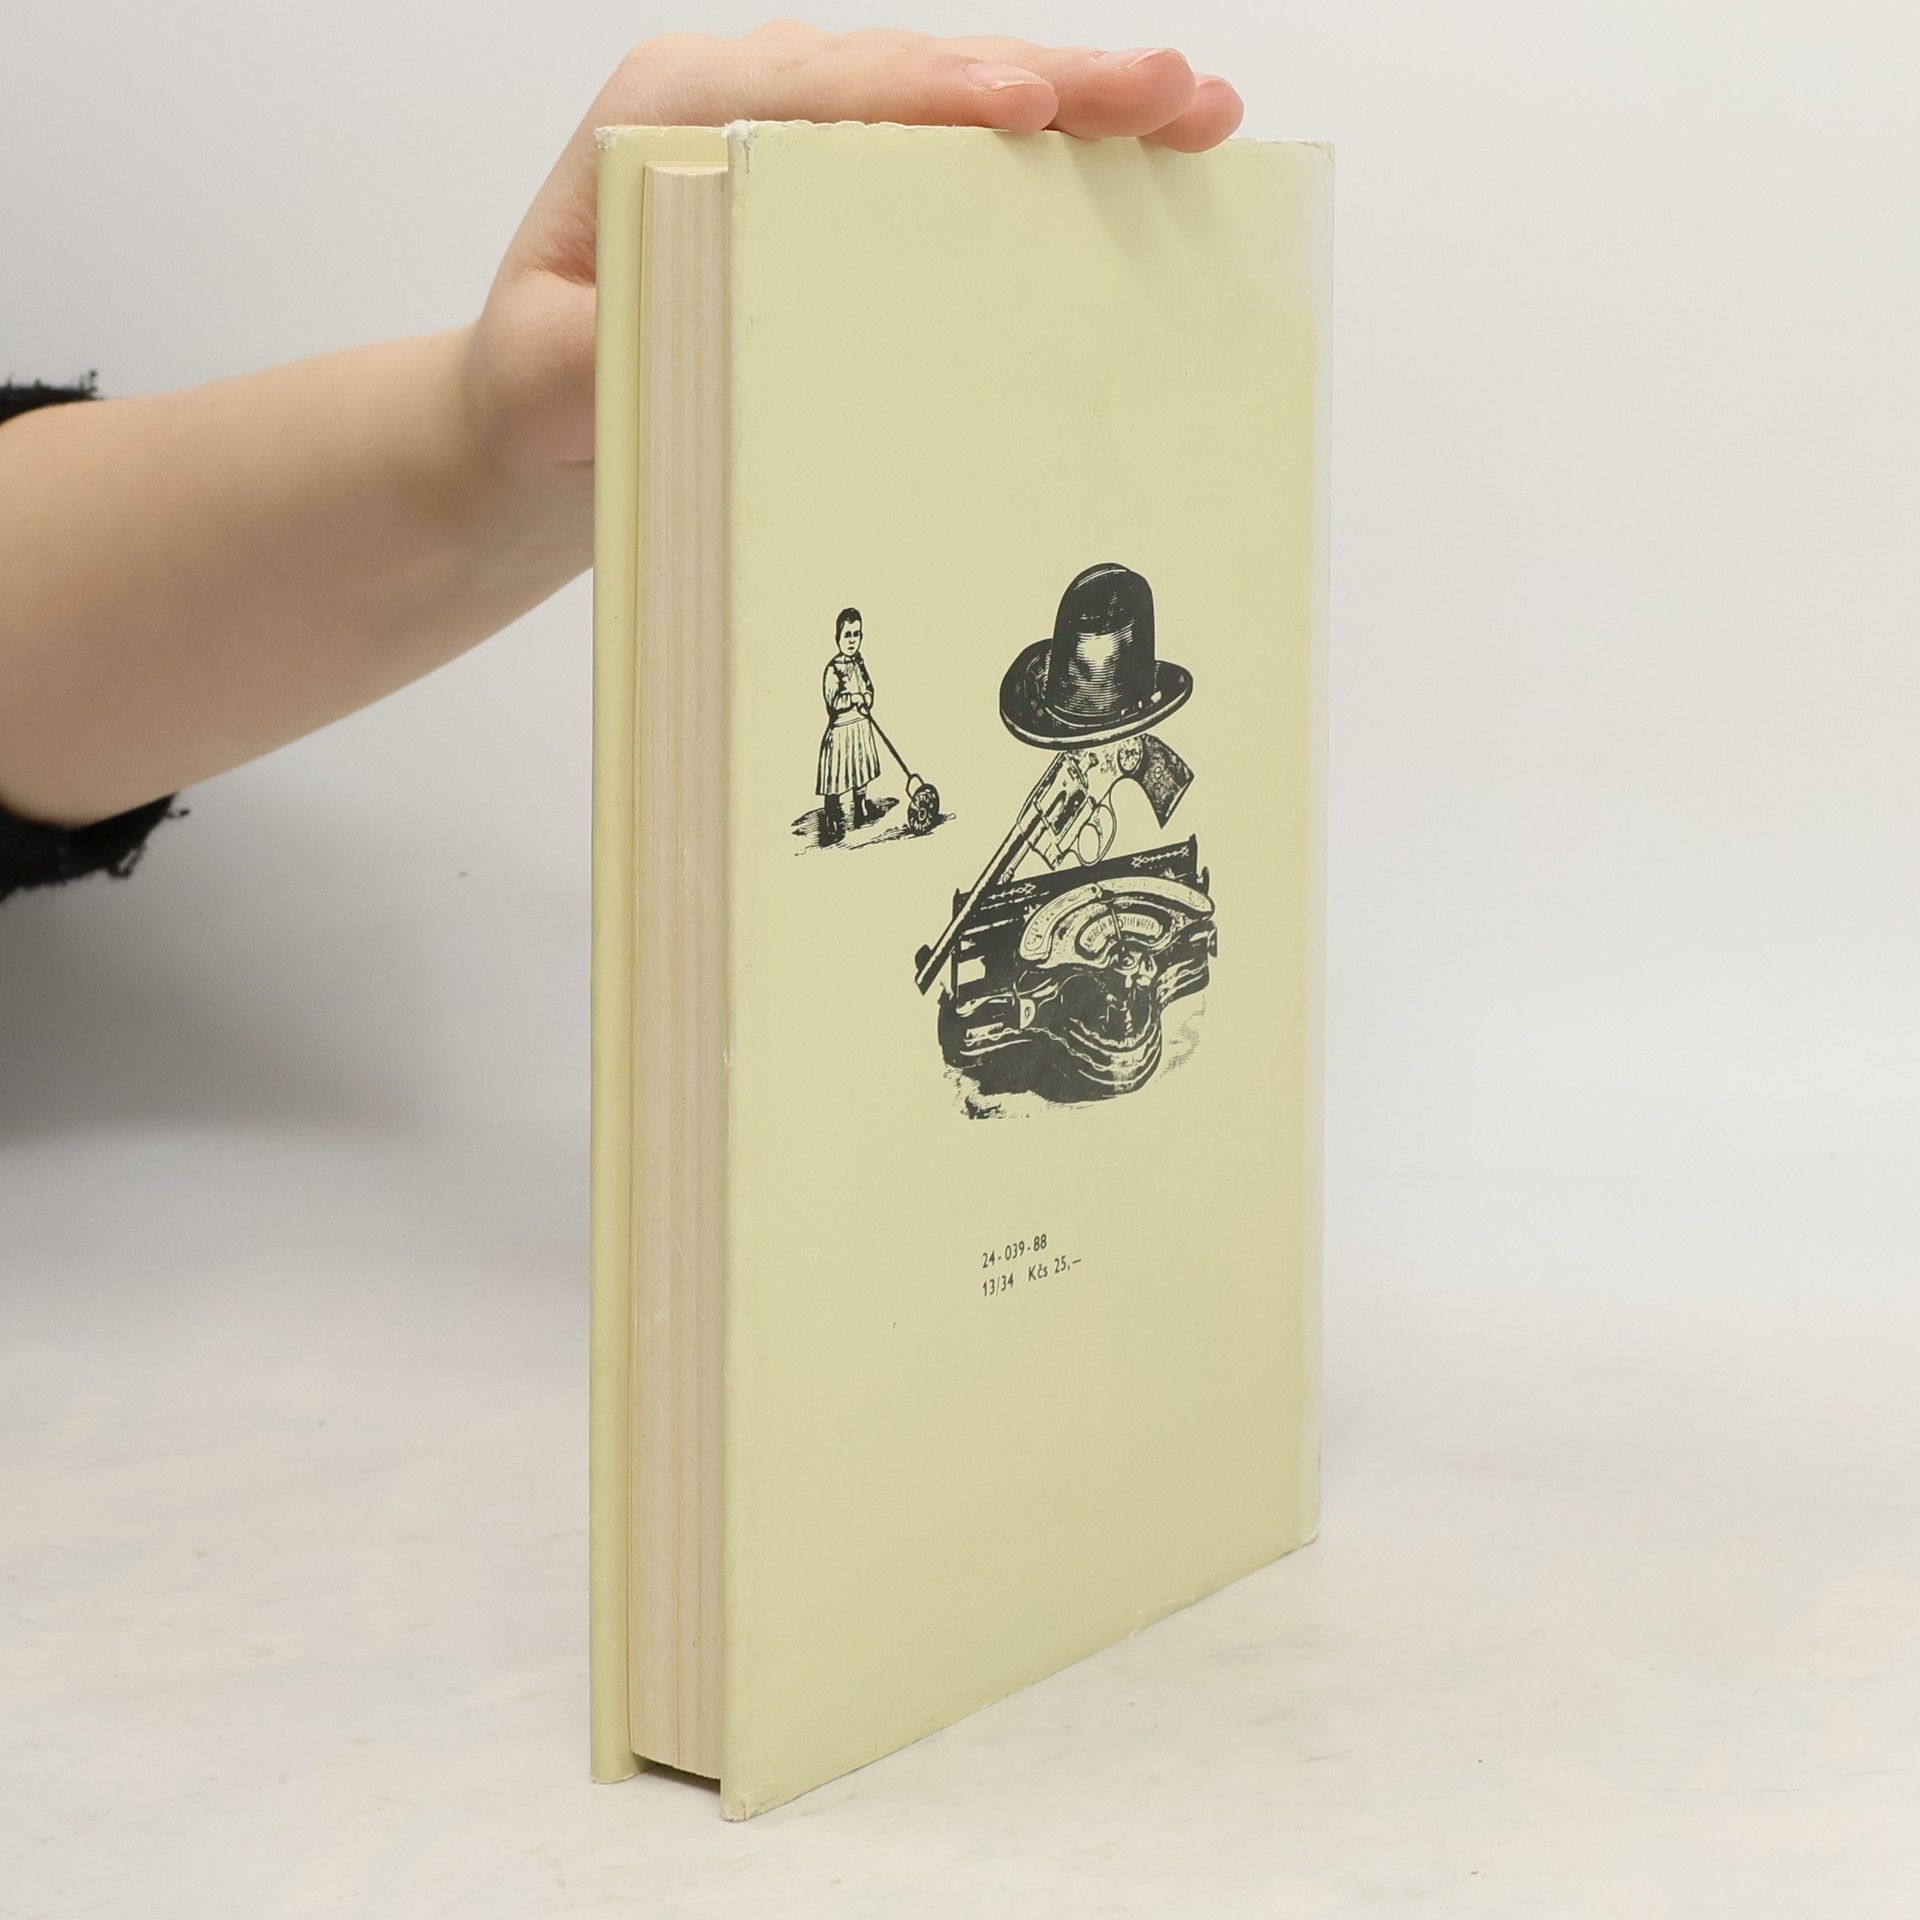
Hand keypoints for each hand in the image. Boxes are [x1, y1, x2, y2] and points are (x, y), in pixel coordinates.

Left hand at [461, 24, 1243, 493]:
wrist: (538, 420)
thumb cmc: (537, 391)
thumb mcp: (547, 378)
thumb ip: (602, 345)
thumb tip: (692, 324)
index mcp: (676, 111)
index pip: (829, 87)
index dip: (939, 92)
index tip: (1030, 105)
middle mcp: (752, 102)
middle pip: (922, 76)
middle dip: (1056, 83)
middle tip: (1172, 93)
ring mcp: (810, 145)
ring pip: (958, 110)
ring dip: (1081, 112)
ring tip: (1195, 113)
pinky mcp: (847, 198)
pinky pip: (955, 168)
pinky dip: (1049, 166)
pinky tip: (1135, 164)